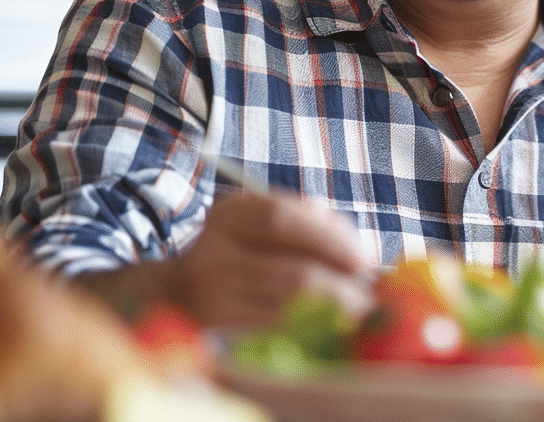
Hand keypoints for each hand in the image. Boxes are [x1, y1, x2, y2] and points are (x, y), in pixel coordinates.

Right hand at [79, 191, 373, 330]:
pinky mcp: (218, 328)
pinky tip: (330, 327)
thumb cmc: (238, 252)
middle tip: (371, 297)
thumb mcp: (259, 222)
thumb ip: (308, 222)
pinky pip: (276, 330)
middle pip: (293, 272)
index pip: (283, 218)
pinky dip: (311, 328)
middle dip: (342, 287)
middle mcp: (214, 252)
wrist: (172, 293)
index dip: (332, 238)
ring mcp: (213, 294)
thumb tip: (360, 251)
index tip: (365, 258)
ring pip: (289, 308)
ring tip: (359, 313)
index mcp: (229, 213)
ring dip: (334, 312)